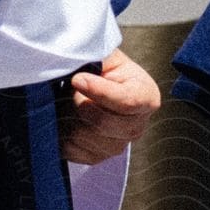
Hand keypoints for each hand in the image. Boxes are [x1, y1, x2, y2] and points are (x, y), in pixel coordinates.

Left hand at [62, 49, 160, 164]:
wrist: (89, 84)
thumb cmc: (98, 67)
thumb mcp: (104, 53)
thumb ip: (98, 54)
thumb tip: (80, 64)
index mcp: (146, 96)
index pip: (128, 102)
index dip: (100, 91)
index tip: (77, 79)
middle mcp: (137, 125)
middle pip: (104, 123)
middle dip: (80, 104)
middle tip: (70, 89)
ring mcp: (118, 145)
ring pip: (86, 137)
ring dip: (68, 118)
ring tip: (67, 102)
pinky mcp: (98, 156)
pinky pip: (75, 150)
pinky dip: (63, 134)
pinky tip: (65, 117)